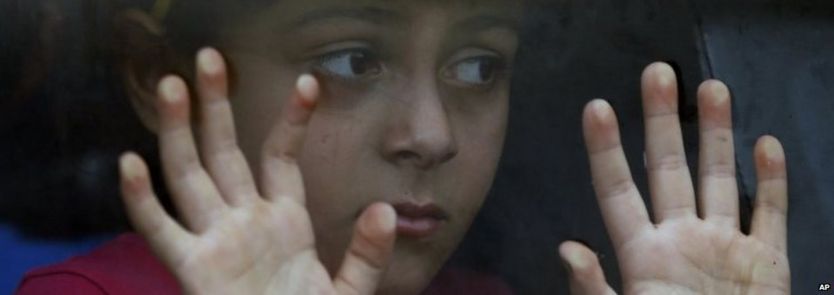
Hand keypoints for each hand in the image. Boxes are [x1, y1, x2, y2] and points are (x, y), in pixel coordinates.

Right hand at [118, 48, 396, 294]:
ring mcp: (217, 242)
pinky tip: (130, 164)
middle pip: (225, 152)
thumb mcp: (349, 290)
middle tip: (208, 58)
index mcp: (284, 221)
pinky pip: (161, 232)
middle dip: (216, 106)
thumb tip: (385, 210)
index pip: (281, 156)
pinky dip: (142, 201)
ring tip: (171, 85)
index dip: (291, 120)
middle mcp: (245, 222)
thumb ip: (367, 253)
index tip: (308, 83)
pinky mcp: (194, 272)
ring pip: (190, 177)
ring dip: (179, 133)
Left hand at [560, 63, 789, 294]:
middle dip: (662, 122)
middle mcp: (681, 238)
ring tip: (711, 89)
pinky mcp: (766, 261)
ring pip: (719, 178)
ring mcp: (724, 245)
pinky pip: (770, 213)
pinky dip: (772, 181)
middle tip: (656, 73)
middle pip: (669, 169)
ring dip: (717, 134)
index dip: (605, 149)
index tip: (594, 107)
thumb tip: (568, 248)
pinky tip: (766, 144)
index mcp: (643, 253)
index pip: (618, 190)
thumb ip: (596, 290)